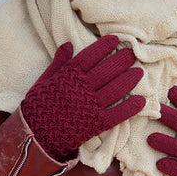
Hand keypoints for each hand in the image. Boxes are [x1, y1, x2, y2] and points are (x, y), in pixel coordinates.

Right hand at [21, 35, 145, 160]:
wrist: (35, 135)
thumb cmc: (38, 106)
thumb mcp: (43, 80)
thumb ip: (58, 63)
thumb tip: (68, 44)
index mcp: (68, 76)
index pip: (90, 56)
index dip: (104, 46)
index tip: (115, 39)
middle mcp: (81, 89)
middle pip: (107, 70)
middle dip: (122, 60)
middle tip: (132, 54)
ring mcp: (90, 106)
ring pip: (115, 89)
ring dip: (129, 80)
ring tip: (138, 73)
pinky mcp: (96, 124)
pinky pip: (117, 114)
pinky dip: (130, 108)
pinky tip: (141, 101)